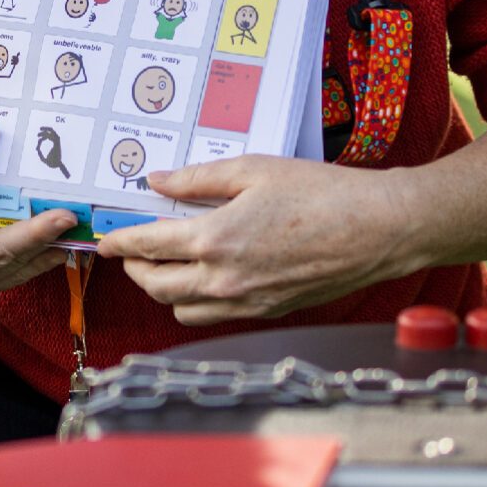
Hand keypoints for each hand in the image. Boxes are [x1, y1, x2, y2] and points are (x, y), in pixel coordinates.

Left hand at [96, 156, 426, 325]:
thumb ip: (198, 179)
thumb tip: (156, 182)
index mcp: (216, 240)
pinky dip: (198, 302)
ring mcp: (246, 302)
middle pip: (156, 286)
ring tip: (167, 266)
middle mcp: (225, 279)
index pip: (148, 247)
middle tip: (131, 253)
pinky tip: (206, 278)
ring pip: (181, 309)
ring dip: (164, 290)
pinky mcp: (268, 313)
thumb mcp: (254, 170)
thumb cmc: (324, 193)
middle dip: (135, 270)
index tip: (106, 240)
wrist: (380, 230)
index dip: (121, 243)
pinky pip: (214, 316)